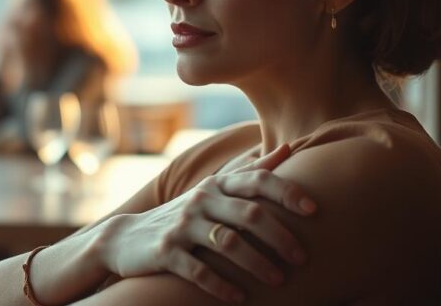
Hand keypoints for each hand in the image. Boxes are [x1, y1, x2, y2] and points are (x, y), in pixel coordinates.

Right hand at [99, 143, 315, 302]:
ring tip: (279, 281)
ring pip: (227, 242)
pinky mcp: (165, 252)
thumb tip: (285, 149)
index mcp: (216, 185)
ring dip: (257, 263)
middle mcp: (201, 200)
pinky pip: (198, 270)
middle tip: (302, 258)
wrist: (126, 237)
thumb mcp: (213, 190)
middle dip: (280, 236)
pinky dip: (221, 285)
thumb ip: (248, 172)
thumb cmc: (183, 215)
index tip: (314, 209)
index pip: (257, 180)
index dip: (287, 192)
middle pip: (248, 213)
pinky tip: (240, 297)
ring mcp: (181, 225)